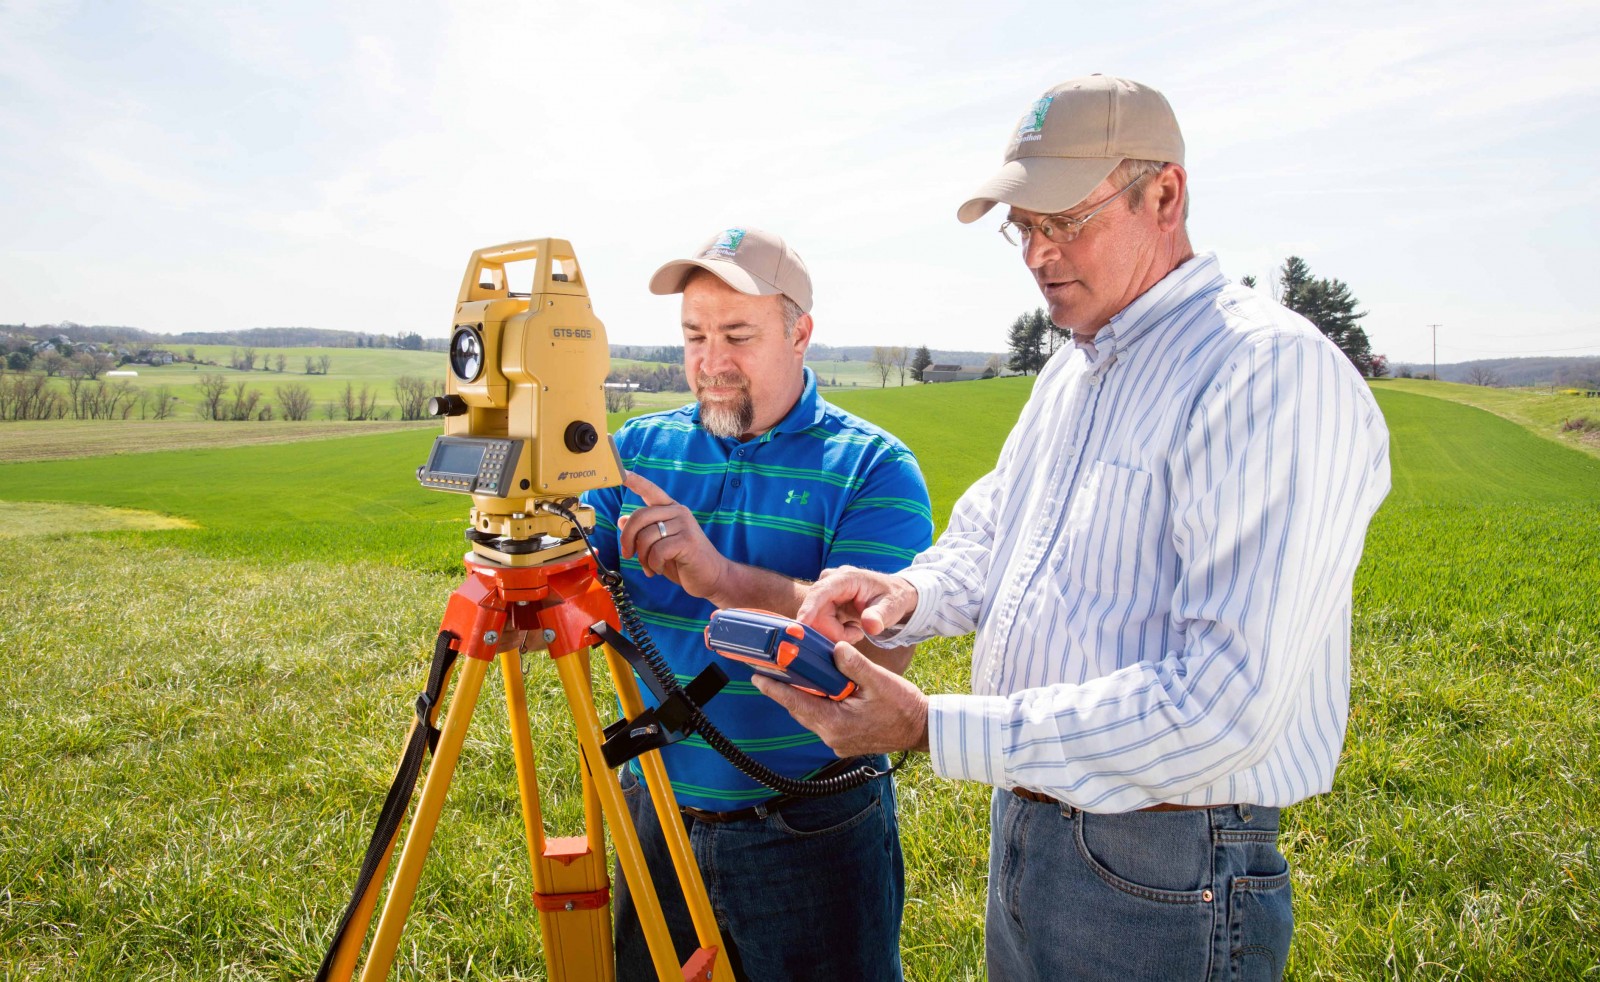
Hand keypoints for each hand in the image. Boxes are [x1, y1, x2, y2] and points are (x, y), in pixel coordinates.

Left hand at [617, 470, 730, 599]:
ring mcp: (684, 525)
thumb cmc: (683, 560)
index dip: (635, 480)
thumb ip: (643, 531)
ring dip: (642, 558)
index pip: (650, 490)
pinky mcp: (687, 540)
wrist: (712, 576)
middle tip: (627, 555)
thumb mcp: (658, 544)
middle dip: (627, 539)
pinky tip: (660, 569)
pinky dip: (654, 565)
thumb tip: (622, 520)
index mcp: (671, 509)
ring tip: (651, 567)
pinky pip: (657, 551)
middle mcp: (678, 512)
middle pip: (639, 517)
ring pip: (646, 537)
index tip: (620, 470)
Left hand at [751, 642, 929, 756]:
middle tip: (769, 671)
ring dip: (802, 697)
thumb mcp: (879, 681)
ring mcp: (838, 741)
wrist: (922, 730)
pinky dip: (817, 704)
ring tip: (791, 677)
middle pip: (800, 709)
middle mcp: (832, 736)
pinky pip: (823, 719)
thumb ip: (854, 664)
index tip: (756, 677)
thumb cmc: (903, 707)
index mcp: (836, 723)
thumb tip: (834, 649)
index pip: (797, 703)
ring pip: (811, 714)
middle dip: (785, 691)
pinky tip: (819, 689)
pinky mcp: (845, 740)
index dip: (775, 690)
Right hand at [795, 566, 917, 642]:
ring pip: (817, 620)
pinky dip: (834, 631)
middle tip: (856, 635)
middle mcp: (830, 582)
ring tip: (856, 630)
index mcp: (846, 578)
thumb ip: (880, 616)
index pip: (821, 592)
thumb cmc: (891, 598)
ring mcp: (825, 592)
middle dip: (833, 631)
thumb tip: (871, 626)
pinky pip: (820, 623)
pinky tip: (849, 627)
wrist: (891, 595)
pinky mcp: (823, 602)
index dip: (808, 608)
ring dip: (835, 632)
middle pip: (817, 613)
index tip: (799, 625)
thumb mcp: (891, 607)